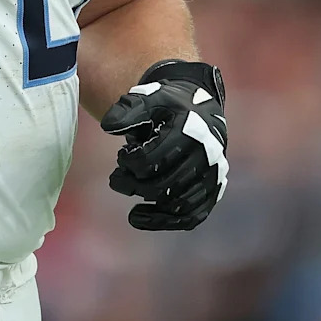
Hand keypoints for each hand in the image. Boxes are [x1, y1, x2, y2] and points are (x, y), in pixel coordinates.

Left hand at [100, 59, 227, 230]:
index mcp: (189, 132)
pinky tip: (139, 218)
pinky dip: (165, 222)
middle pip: (163, 184)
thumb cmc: (169, 106)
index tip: (122, 154)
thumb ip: (127, 111)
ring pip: (179, 204)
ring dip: (149, 208)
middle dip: (134, 184)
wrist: (200, 110)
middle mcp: (205, 156)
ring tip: (129, 200)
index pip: (151, 159)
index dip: (129, 161)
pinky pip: (192, 216)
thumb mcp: (148, 99)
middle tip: (117, 178)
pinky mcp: (212, 191)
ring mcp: (211, 176)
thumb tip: (108, 127)